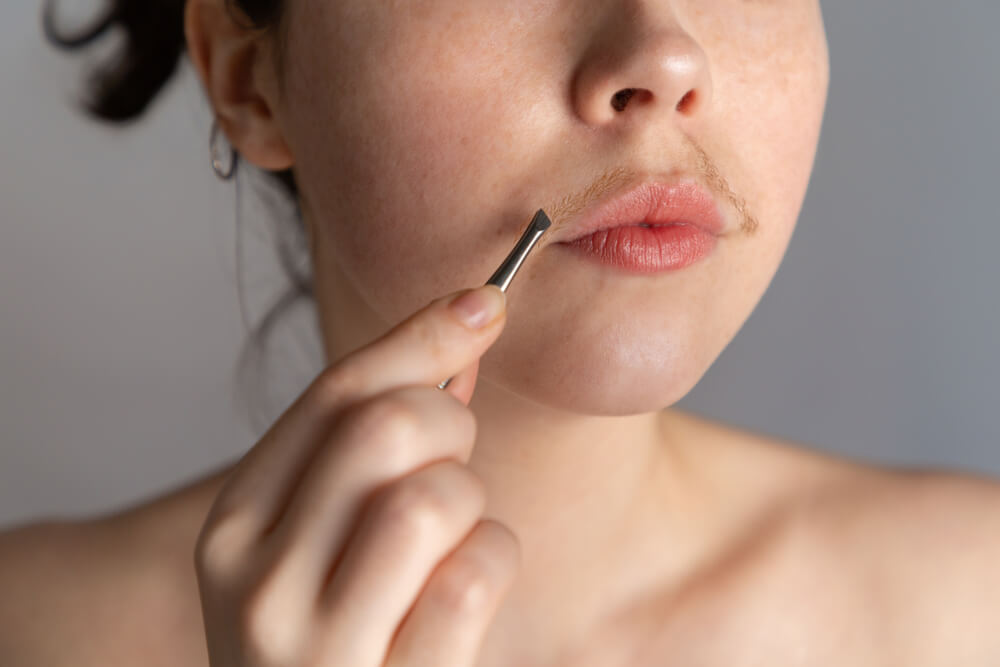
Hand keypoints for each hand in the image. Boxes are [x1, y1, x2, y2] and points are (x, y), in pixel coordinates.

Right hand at [194, 285, 520, 665]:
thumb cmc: (332, 638)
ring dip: (472, 507)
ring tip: (450, 545)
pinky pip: (475, 575)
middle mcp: (255, 581)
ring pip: (436, 495)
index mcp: (235, 527)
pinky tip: (464, 598)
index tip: (488, 301)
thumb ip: (368, 447)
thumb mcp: (318, 542)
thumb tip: (460, 332)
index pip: (338, 392)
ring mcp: (316, 646)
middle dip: (451, 425)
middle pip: (389, 426)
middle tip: (452, 464)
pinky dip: (494, 564)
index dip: (423, 333)